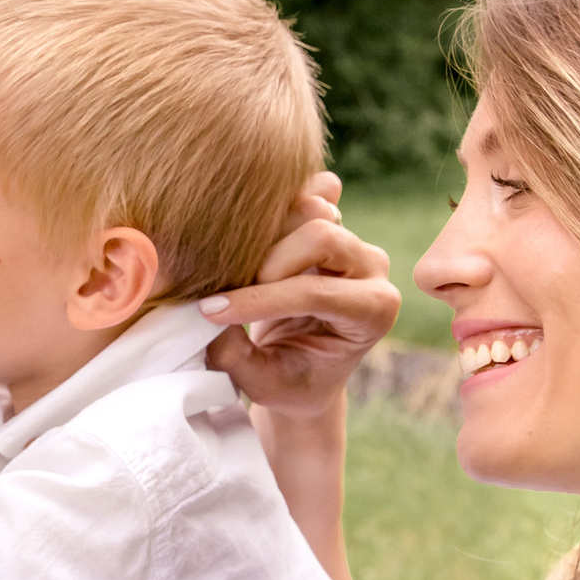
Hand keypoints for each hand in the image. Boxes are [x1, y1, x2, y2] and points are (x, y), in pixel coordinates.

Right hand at [201, 173, 399, 420]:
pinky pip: (296, 197)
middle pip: (320, 236)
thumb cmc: (287, 382)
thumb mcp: (261, 383)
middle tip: (232, 294)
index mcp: (375, 312)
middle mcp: (373, 268)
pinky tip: (244, 235)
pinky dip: (267, 210)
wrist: (301, 369)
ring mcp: (351, 237)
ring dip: (261, 239)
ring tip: (237, 272)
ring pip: (305, 211)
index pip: (317, 292)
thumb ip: (235, 355)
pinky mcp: (326, 218)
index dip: (260, 299)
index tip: (211, 311)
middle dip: (267, 265)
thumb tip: (204, 310)